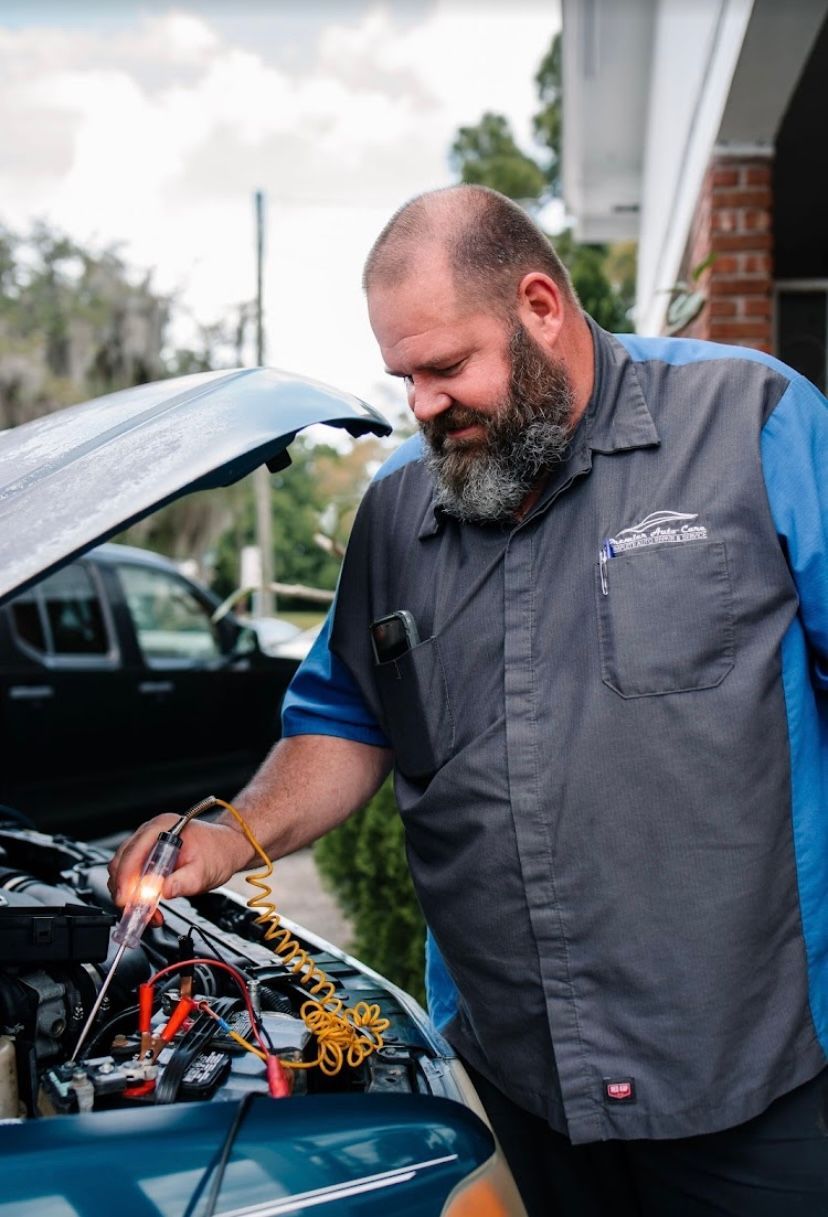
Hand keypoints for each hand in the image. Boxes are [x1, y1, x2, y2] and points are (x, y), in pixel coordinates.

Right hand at [107, 814, 252, 911]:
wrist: (227, 849)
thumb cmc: (218, 852)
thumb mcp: (204, 871)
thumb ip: (184, 881)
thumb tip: (164, 891)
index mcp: (163, 828)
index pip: (132, 853)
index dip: (125, 879)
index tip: (126, 900)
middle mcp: (151, 832)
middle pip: (121, 863)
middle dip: (125, 891)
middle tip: (134, 913)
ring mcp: (147, 843)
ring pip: (123, 872)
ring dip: (130, 896)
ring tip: (147, 914)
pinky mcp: (148, 856)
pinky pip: (133, 876)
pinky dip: (136, 894)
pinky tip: (149, 908)